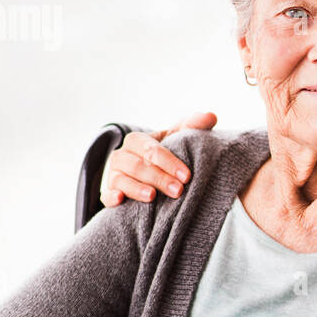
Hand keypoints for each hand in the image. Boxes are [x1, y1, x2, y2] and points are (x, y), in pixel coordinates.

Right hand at [100, 110, 217, 206]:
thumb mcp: (175, 138)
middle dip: (159, 178)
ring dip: (137, 188)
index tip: (187, 176)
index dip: (169, 162)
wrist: (143, 170)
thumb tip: (211, 116)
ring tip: (153, 197)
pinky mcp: (108, 192)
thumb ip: (192, 126)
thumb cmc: (163, 154)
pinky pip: (105, 195)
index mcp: (137, 140)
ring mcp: (113, 174)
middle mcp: (121, 156)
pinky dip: (111, 197)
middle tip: (178, 190)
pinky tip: (120, 200)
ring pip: (121, 179)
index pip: (151, 150)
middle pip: (138, 166)